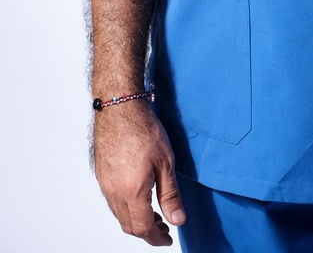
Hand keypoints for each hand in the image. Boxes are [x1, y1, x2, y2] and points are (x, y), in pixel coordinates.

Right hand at [93, 98, 185, 245]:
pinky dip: (126, 208)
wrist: (120, 107)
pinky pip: (112, 202)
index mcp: (132, 192)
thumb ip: (170, 194)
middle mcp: (114, 192)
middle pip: (129, 226)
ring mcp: (105, 184)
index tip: (167, 239)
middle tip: (164, 227)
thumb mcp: (166, 162)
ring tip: (153, 214)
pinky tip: (138, 197)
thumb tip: (178, 220)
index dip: (157, 238)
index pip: (143, 228)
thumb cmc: (144, 129)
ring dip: (135, 220)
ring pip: (119, 215)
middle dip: (147, 232)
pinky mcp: (101, 175)